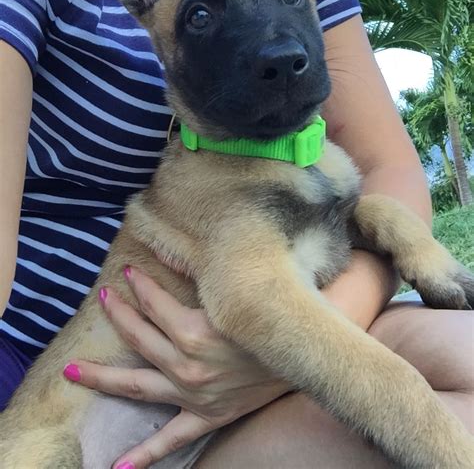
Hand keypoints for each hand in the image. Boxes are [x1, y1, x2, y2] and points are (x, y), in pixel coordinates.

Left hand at [67, 267, 287, 468]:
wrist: (303, 353)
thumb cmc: (267, 317)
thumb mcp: (232, 292)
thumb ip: (197, 273)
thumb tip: (168, 251)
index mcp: (193, 332)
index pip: (154, 303)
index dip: (140, 285)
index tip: (130, 271)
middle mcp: (186, 365)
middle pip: (138, 337)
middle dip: (118, 314)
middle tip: (103, 297)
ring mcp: (192, 394)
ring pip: (137, 385)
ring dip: (103, 378)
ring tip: (73, 371)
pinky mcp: (206, 415)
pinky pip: (172, 439)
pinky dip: (146, 454)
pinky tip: (119, 466)